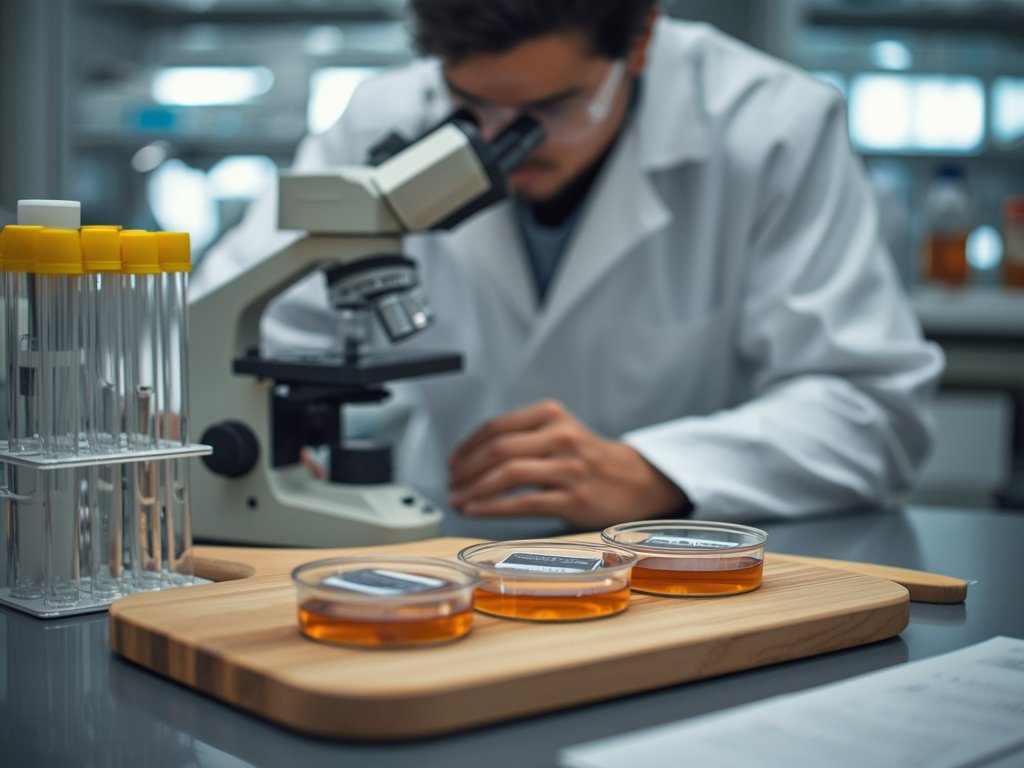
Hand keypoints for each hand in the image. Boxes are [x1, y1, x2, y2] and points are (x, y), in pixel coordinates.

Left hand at [447, 400, 686, 527]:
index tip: (452, 463)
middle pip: (498, 450)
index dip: (467, 446)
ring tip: (458, 500)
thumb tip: (470, 459)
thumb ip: (522, 436)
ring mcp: (568, 467)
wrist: (636, 480)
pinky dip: (492, 507)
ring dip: (474, 489)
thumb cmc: (587, 459)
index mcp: (552, 415)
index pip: (497, 426)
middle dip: (466, 470)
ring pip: (507, 474)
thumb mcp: (559, 432)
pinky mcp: (573, 497)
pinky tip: (476, 511)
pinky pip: (523, 502)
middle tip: (451, 485)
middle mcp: (560, 436)